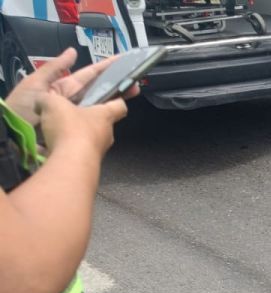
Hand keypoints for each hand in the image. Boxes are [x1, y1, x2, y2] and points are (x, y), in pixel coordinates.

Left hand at [5, 49, 138, 125]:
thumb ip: (55, 68)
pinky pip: (96, 126)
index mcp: (61, 90)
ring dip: (117, 102)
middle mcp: (72, 105)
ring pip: (101, 109)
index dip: (103, 68)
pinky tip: (119, 115)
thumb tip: (73, 52)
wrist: (13, 139)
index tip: (122, 62)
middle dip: (117, 85)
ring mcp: (77, 121)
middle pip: (99, 92)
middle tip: (136, 81)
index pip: (87, 76)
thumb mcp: (34, 84)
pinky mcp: (78, 136)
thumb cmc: (21, 110)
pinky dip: (109, 121)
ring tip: (133, 92)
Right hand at [37, 92, 126, 155]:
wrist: (71, 163)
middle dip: (87, 119)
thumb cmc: (70, 128)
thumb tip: (42, 101)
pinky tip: (50, 148)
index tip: (111, 98)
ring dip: (76, 136)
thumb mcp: (54, 104)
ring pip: (89, 140)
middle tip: (71, 115)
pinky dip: (66, 150)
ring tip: (57, 132)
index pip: (119, 106)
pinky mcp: (88, 163)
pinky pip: (77, 153)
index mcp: (105, 116)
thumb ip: (47, 99)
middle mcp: (106, 134)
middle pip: (101, 124)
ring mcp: (98, 151)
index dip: (116, 100)